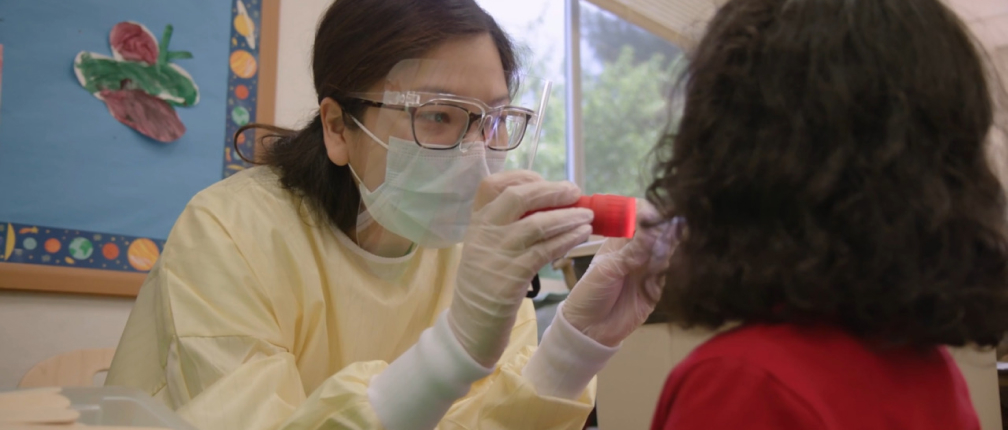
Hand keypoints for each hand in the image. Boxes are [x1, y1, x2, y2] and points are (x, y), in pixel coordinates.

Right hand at [448, 171, 593, 366]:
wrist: (471, 326)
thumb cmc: (485, 284)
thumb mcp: (485, 248)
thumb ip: (504, 226)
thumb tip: (545, 203)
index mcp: (476, 222)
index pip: (491, 185)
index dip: (520, 177)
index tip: (544, 179)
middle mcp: (484, 233)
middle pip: (518, 197)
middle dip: (551, 190)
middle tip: (575, 191)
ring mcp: (497, 253)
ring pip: (536, 224)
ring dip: (568, 216)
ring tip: (588, 216)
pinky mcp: (512, 276)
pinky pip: (545, 250)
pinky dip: (567, 239)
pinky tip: (582, 236)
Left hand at [562, 201, 679, 346]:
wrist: (590, 329)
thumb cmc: (590, 294)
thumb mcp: (606, 270)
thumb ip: (630, 253)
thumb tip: (652, 232)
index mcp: (619, 241)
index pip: (637, 217)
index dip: (646, 212)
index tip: (651, 212)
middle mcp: (636, 251)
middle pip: (656, 231)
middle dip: (663, 225)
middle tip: (669, 222)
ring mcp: (648, 268)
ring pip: (666, 249)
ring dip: (669, 242)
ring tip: (672, 234)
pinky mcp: (657, 286)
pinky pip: (667, 270)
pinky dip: (670, 263)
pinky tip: (671, 255)